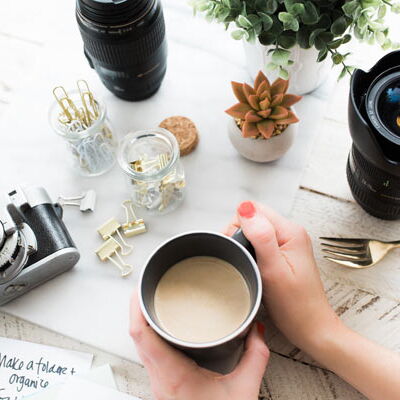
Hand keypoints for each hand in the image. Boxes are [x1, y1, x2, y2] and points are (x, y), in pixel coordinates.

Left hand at [129, 292, 268, 399]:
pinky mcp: (162, 385)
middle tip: (147, 285)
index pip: (141, 334)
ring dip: (142, 319)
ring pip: (139, 344)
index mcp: (173, 375)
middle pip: (136, 335)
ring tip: (151, 298)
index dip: (136, 307)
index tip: (141, 288)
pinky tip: (160, 324)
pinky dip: (149, 333)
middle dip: (138, 306)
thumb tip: (258, 329)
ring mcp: (158, 383)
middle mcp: (159, 379)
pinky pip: (147, 353)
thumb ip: (255, 356)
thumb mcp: (244, 390)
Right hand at [224, 201, 342, 352]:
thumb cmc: (295, 306)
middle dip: (240, 236)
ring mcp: (289, 243)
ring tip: (250, 266)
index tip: (238, 250)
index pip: (254, 210)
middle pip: (254, 218)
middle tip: (244, 261)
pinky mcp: (285, 253)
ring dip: (245, 245)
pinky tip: (254, 268)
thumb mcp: (274, 270)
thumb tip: (245, 208)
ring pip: (255, 231)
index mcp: (290, 232)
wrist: (311, 328)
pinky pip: (260, 242)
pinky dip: (252, 253)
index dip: (238, 227)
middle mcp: (291, 233)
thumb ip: (261, 236)